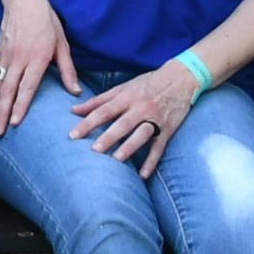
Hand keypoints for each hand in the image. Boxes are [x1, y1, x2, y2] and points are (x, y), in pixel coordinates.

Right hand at [0, 0, 81, 136]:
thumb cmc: (46, 21)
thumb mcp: (62, 43)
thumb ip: (67, 69)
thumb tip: (76, 92)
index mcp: (36, 57)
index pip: (26, 86)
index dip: (20, 106)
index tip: (15, 123)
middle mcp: (17, 59)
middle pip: (7, 91)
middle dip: (1, 114)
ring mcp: (5, 58)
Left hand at [69, 57, 204, 178]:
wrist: (181, 79)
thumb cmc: (147, 84)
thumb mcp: (122, 88)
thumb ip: (98, 101)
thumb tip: (74, 110)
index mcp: (126, 97)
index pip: (103, 111)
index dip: (88, 123)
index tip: (73, 135)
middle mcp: (140, 108)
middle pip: (122, 124)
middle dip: (108, 137)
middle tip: (94, 150)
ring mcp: (155, 119)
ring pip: (141, 134)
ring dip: (130, 147)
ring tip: (117, 159)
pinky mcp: (168, 129)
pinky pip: (159, 147)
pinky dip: (152, 161)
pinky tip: (143, 174)